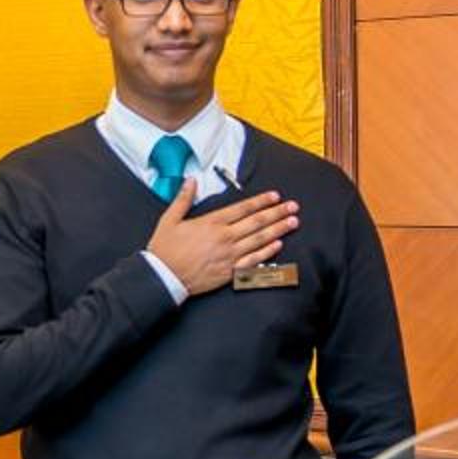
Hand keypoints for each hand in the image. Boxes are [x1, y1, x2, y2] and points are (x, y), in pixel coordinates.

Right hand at [145, 180, 298, 296]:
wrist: (164, 277)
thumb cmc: (165, 250)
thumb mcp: (169, 219)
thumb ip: (183, 199)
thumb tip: (191, 181)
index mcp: (211, 223)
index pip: (243, 208)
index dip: (261, 201)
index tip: (275, 196)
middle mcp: (224, 237)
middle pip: (257, 222)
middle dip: (277, 213)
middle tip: (293, 206)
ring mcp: (229, 255)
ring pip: (259, 240)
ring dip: (278, 230)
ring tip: (292, 222)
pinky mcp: (230, 272)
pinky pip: (254, 261)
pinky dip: (267, 252)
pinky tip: (278, 245)